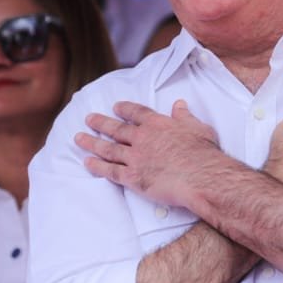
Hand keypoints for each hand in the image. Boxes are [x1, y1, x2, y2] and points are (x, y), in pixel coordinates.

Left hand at [77, 100, 224, 208]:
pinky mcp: (133, 178)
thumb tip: (179, 104)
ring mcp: (135, 158)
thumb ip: (185, 116)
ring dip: (92, 143)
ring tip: (78, 138)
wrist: (202, 177)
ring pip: (108, 148)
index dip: (124, 109)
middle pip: (116, 128)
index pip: (136, 113)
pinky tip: (87, 162)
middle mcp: (142, 138)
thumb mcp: (198, 127)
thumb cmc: (204, 153)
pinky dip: (97, 166)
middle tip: (88, 119)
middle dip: (100, 123)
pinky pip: (110, 171)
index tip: (115, 107)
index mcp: (157, 124)